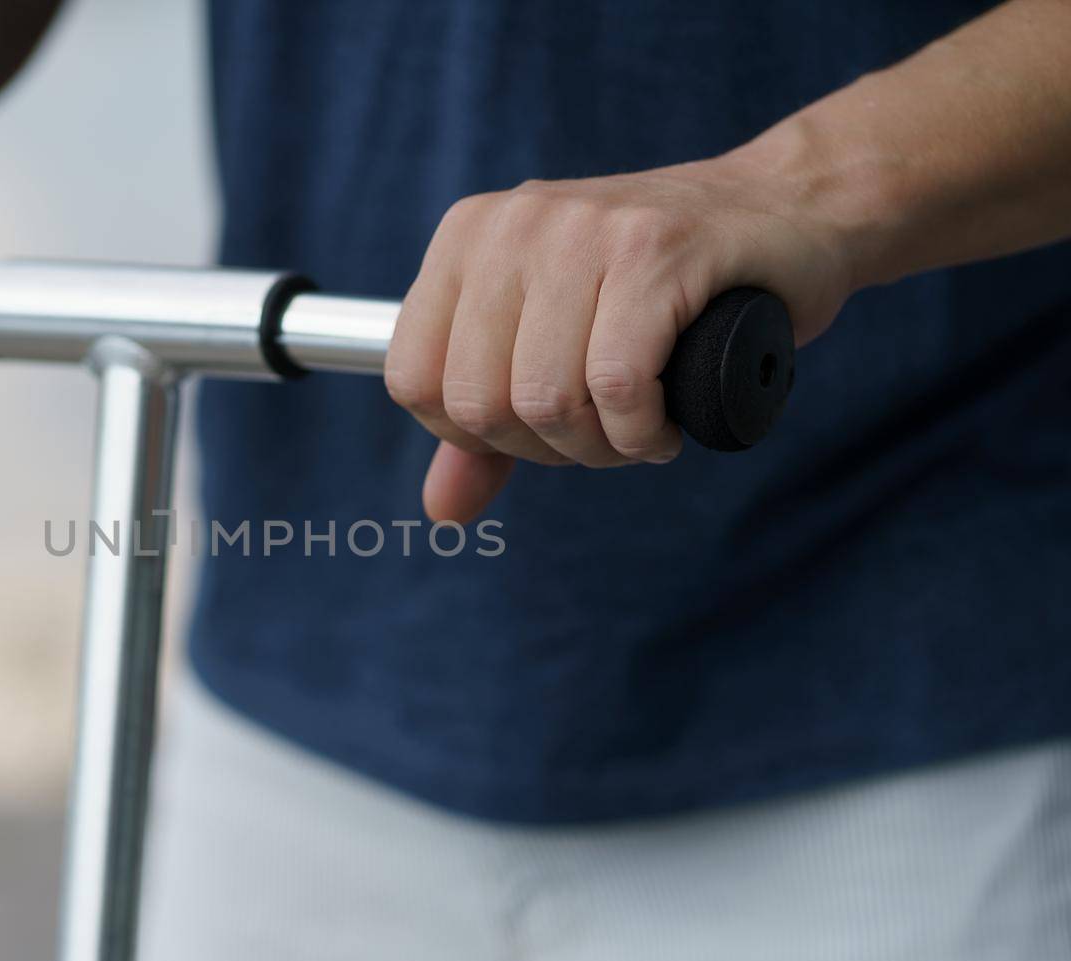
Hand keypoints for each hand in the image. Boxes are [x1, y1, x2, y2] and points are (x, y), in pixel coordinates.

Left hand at [384, 152, 855, 521]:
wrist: (787, 209)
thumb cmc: (663, 287)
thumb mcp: (554, 342)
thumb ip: (489, 425)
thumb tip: (442, 509)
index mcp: (467, 237)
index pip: (414, 378)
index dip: (478, 436)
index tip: (541, 427)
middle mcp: (514, 224)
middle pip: (480, 401)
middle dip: (545, 448)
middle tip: (604, 433)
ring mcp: (584, 229)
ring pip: (547, 398)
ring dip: (601, 448)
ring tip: (639, 427)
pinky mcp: (657, 249)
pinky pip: (618, 384)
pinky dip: (642, 433)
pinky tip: (666, 426)